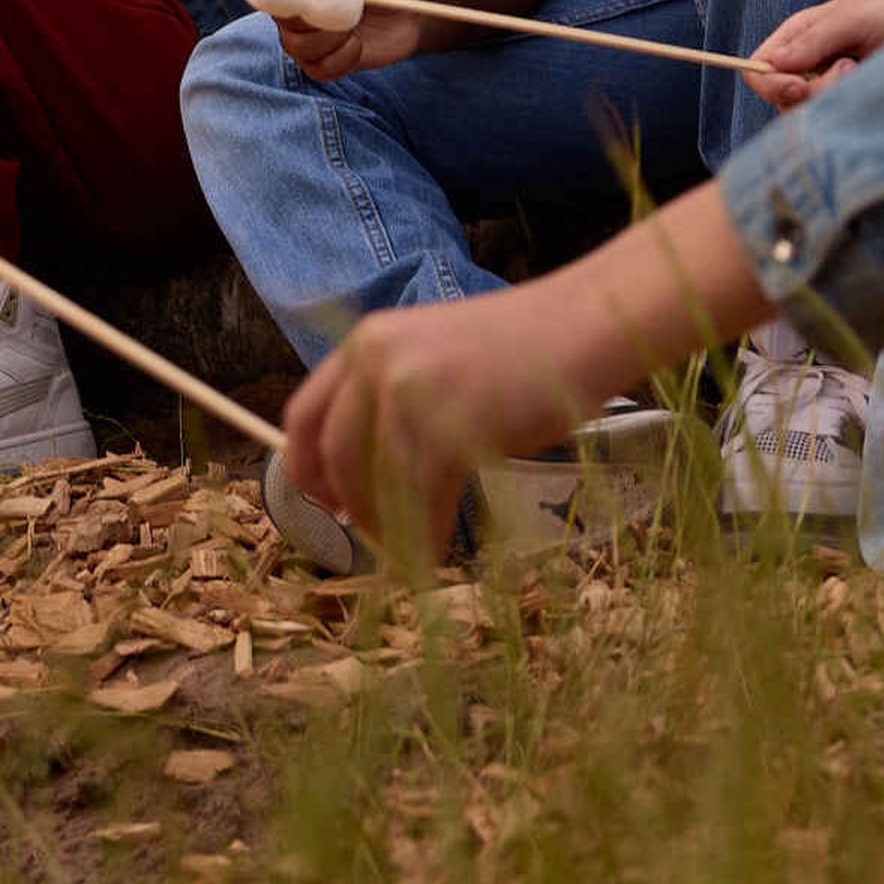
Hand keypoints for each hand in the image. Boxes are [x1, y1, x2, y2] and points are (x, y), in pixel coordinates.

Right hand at [275, 0, 432, 82]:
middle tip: (346, 8)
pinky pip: (319, 70)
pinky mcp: (324, 63)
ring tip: (356, 25)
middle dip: (314, 18)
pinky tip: (359, 45)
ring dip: (332, 38)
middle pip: (282, 21)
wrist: (415, 6)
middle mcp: (294, 9)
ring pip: (298, 47)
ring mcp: (307, 38)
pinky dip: (342, 59)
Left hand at [280, 279, 629, 552]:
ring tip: (408, 551)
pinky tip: (434, 555)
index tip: (322, 499)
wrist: (580, 328)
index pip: (303, 413)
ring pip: (372, 482)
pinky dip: (422, 537)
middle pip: (333, 454)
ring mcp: (410, 394)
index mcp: (367, 341)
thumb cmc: (519, 347)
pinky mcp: (448, 429)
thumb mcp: (432, 354)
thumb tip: (360, 470)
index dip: (304, 466)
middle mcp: (376, 362)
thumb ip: (390, 395)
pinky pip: (418, 500)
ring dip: (386, 527)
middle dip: (346, 504)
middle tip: (368, 533)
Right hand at [746, 0, 883, 111]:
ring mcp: (828, 87)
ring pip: (808, 113)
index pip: (758, 70)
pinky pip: (835, 119)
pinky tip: (868, 88)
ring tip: (862, 71)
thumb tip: (774, 64)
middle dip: (812, 91)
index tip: (798, 86)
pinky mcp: (850, 104)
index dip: (769, 84)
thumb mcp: (849, 18)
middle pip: (781, 98)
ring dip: (834, 96)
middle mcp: (806, 66)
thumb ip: (812, 41)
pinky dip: (848, 108)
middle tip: (849, 68)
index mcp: (796, 39)